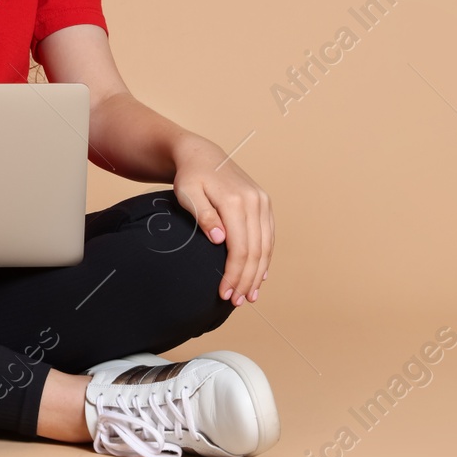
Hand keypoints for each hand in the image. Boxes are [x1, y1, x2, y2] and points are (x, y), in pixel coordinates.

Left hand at [171, 137, 272, 304]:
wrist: (202, 155)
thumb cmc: (191, 176)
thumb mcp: (187, 193)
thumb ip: (203, 215)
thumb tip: (219, 239)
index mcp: (236, 200)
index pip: (240, 248)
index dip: (234, 274)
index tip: (224, 293)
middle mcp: (255, 201)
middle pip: (256, 251)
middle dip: (246, 280)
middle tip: (236, 301)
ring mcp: (262, 203)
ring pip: (266, 246)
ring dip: (258, 274)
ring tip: (248, 296)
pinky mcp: (264, 205)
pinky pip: (268, 237)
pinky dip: (265, 259)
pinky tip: (259, 276)